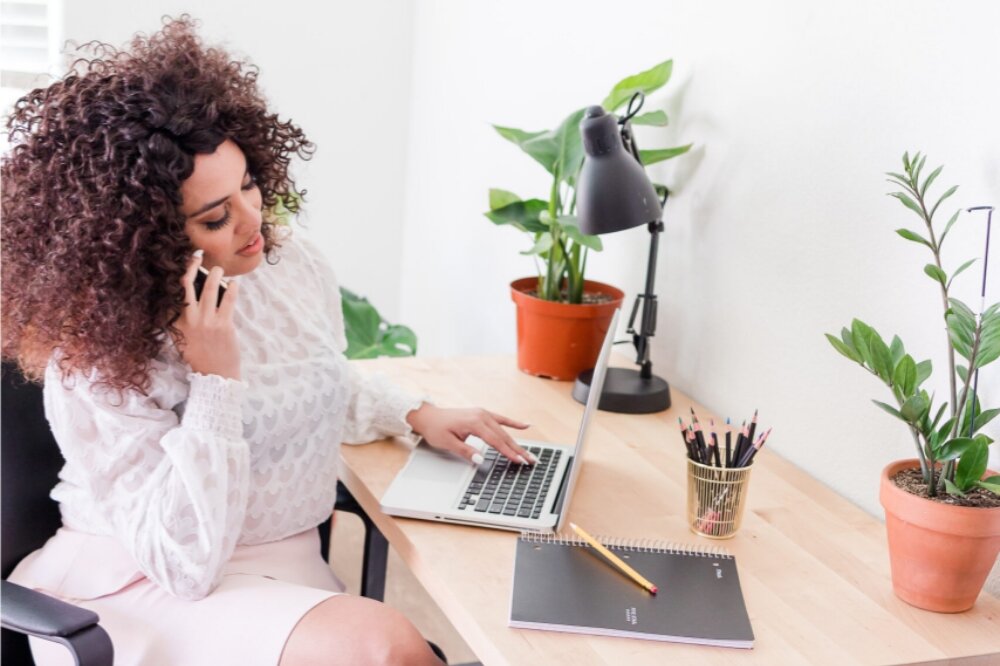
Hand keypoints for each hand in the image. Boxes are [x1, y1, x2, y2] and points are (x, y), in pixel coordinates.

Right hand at [173, 252, 240, 379]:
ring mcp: (206, 321)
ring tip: (218, 269)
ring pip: (210, 289)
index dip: (176, 276)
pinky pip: (229, 301)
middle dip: (191, 267)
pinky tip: (235, 284)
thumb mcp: (180, 339)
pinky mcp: (223, 325)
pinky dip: (232, 289)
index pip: (172, 294)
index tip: (179, 263)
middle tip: (196, 256)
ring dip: (215, 275)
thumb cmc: (199, 356)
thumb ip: (179, 321)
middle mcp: (188, 319)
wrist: (215, 376)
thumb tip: (186, 297)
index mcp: (174, 323)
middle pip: (187, 286)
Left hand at [406, 404, 536, 464]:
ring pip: (504, 430)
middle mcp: (481, 416)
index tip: (519, 461)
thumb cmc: (436, 429)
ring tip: (529, 452)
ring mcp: (483, 413)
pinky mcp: (482, 414)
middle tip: (531, 460)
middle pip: (503, 436)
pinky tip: (526, 426)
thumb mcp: (447, 443)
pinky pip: (501, 419)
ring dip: (518, 442)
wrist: (429, 416)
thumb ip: (466, 451)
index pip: (496, 441)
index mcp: (474, 423)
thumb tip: (480, 459)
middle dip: (518, 450)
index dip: (508, 453)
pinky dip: (513, 423)